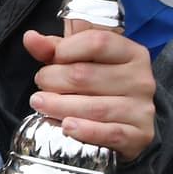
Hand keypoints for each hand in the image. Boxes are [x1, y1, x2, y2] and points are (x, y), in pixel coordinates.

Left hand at [22, 25, 155, 162]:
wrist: (125, 121)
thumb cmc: (98, 84)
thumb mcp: (77, 59)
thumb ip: (54, 47)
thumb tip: (30, 38)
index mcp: (131, 52)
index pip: (97, 42)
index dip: (65, 49)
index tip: (51, 59)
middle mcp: (141, 79)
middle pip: (86, 75)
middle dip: (53, 80)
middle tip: (41, 85)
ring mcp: (142, 108)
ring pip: (94, 107)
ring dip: (59, 106)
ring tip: (40, 103)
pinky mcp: (140, 135)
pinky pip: (110, 133)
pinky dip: (85, 131)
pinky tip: (66, 126)